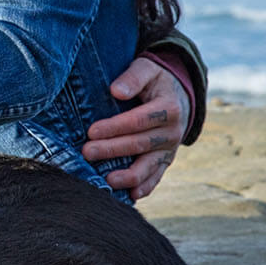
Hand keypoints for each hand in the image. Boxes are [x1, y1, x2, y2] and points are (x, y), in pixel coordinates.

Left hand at [82, 56, 190, 199]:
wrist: (179, 95)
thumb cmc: (155, 80)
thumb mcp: (147, 69)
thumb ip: (133, 77)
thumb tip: (116, 91)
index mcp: (168, 108)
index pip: (138, 120)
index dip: (115, 127)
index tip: (91, 131)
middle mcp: (173, 132)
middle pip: (140, 144)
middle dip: (112, 150)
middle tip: (86, 152)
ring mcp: (170, 149)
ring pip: (150, 166)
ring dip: (129, 176)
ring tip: (107, 180)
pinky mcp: (166, 160)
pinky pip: (157, 176)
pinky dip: (146, 187)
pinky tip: (131, 196)